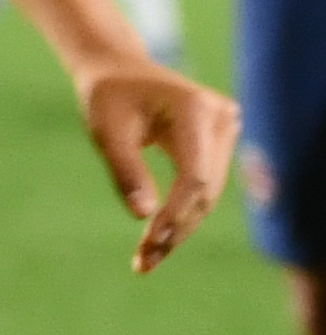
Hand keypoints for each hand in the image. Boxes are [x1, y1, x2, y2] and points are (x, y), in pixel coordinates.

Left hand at [71, 52, 239, 276]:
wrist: (119, 70)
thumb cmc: (107, 97)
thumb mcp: (106, 132)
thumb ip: (125, 171)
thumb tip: (143, 216)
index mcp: (196, 110)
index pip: (195, 175)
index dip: (175, 213)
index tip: (149, 243)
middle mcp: (222, 119)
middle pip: (204, 190)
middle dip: (175, 229)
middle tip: (142, 264)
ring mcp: (226, 130)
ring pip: (207, 194)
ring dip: (179, 228)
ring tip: (145, 261)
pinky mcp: (218, 143)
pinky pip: (203, 185)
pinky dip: (181, 213)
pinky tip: (157, 242)